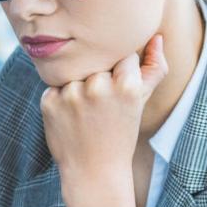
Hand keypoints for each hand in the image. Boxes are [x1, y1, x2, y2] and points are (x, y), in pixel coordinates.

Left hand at [41, 34, 167, 188]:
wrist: (94, 170)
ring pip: (74, 71)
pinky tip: (70, 117)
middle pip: (95, 60)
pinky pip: (54, 86)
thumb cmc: (120, 132)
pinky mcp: (49, 102)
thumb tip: (156, 36)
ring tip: (85, 111)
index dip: (118, 69)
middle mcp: (98, 86)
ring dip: (77, 85)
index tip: (118, 88)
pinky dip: (60, 98)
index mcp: (127, 84)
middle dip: (97, 75)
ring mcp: (72, 94)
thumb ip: (154, 66)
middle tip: (100, 104)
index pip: (120, 53)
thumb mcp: (141, 100)